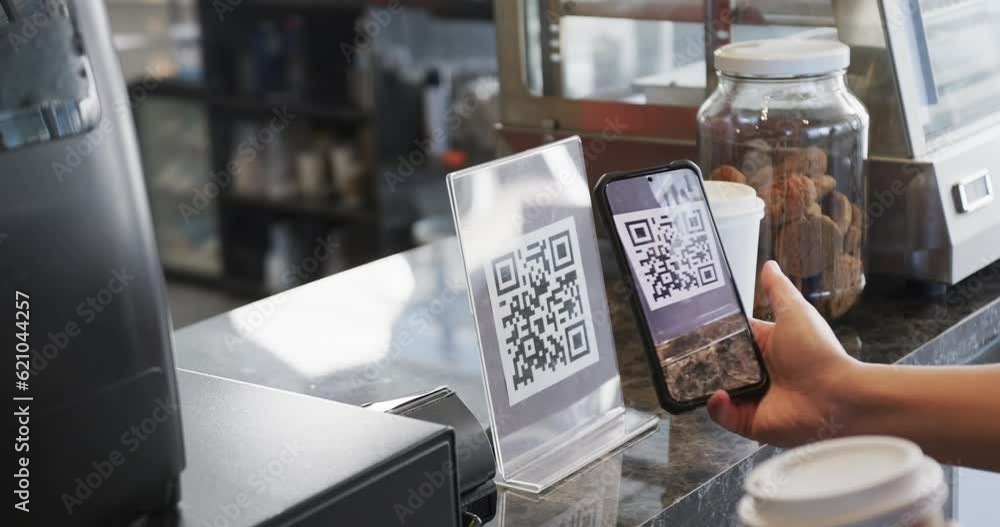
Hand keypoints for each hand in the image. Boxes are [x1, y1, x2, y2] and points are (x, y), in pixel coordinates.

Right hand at [707, 261, 861, 446]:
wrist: (836, 396)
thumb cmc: (820, 354)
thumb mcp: (795, 312)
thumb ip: (777, 290)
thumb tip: (769, 265)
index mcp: (764, 348)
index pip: (729, 340)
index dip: (711, 335)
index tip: (690, 329)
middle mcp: (757, 373)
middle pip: (718, 366)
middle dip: (700, 361)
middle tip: (683, 355)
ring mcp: (753, 398)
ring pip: (716, 391)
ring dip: (703, 385)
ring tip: (694, 376)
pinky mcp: (751, 422)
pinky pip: (724, 416)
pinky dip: (716, 407)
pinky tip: (718, 395)